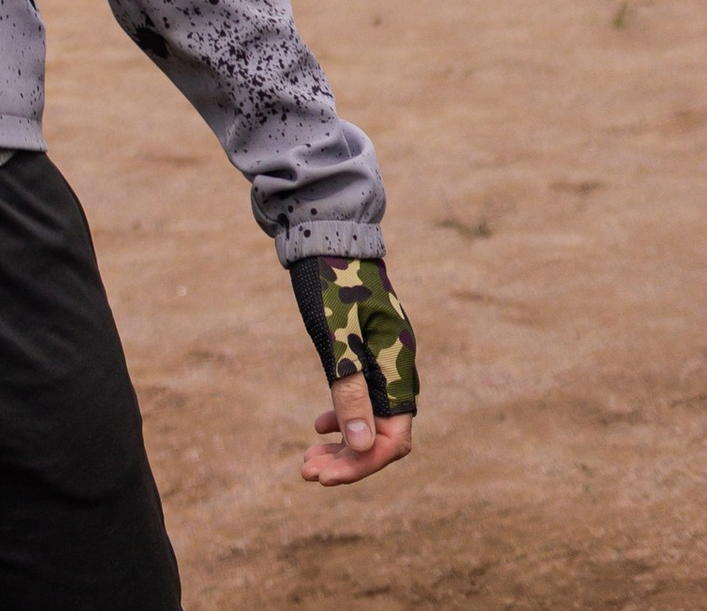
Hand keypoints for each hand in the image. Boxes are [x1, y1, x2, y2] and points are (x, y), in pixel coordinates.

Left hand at [289, 251, 416, 488]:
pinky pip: (362, 397)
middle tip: (308, 473)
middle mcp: (396, 364)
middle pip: (382, 434)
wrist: (324, 229)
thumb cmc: (328, 279)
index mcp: (398, 362)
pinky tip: (319, 426)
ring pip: (371, 418)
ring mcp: (382, 356)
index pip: (395, 438)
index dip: (363, 463)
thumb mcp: (335, 337)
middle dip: (348, 459)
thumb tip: (364, 449)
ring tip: (308, 460)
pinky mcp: (365, 347)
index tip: (326, 477)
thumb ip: (350, 390)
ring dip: (343, 444)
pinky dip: (342, 417)